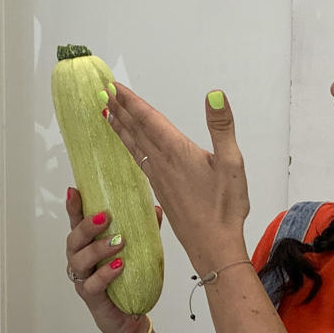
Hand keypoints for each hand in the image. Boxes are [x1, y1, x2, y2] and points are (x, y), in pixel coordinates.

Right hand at [63, 187, 161, 332]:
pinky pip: (92, 284)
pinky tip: (119, 266)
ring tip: (119, 242)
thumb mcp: (139, 251)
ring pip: (80, 261)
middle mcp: (80, 260)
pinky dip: (105, 274)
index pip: (76, 222)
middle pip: (73, 240)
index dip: (73, 207)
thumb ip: (145, 230)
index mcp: (88, 245)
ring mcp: (83, 279)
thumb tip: (155, 208)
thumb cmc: (130, 280)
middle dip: (86, 226)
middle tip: (105, 217)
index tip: (74, 190)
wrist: (130, 316)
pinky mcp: (91, 297)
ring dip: (98, 249)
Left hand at [103, 83, 249, 275]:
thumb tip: (215, 95)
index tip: (113, 86)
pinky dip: (129, 147)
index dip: (130, 101)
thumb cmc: (225, 208)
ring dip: (120, 127)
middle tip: (101, 92)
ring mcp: (158, 178)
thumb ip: (222, 127)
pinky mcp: (160, 191)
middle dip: (119, 109)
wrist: (213, 246)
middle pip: (135, 130)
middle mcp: (162, 163)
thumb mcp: (232, 163)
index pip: (148, 119)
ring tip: (106, 114)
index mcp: (177, 151)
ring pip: (133, 146)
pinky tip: (129, 147)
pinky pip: (138, 161)